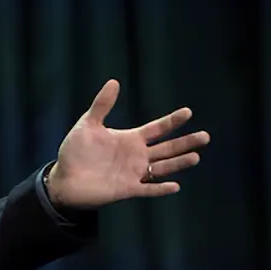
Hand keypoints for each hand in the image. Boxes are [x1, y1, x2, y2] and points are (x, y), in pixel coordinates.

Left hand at [45, 79, 209, 209]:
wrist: (65, 178)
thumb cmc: (76, 151)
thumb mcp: (88, 124)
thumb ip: (102, 105)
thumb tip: (114, 81)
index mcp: (130, 139)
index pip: (156, 129)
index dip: (171, 121)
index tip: (188, 112)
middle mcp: (137, 156)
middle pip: (166, 148)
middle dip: (185, 142)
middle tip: (206, 136)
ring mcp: (134, 173)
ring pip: (162, 168)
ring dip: (178, 163)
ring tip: (196, 157)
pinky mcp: (127, 189)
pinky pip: (148, 189)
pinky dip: (160, 188)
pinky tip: (175, 186)